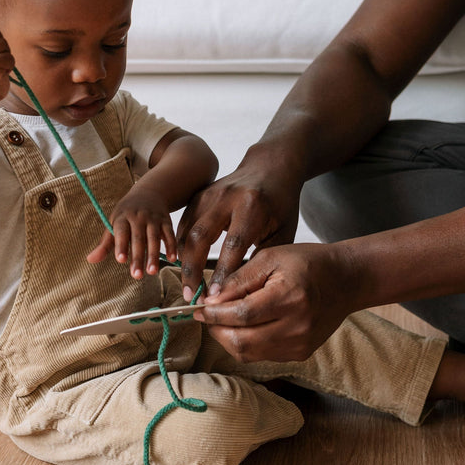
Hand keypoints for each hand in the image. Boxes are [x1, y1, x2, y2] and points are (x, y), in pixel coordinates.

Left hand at [87, 186, 176, 278]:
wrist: (149, 193)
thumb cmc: (126, 213)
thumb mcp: (113, 223)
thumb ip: (104, 244)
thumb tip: (90, 260)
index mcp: (122, 217)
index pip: (121, 232)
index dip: (121, 246)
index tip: (121, 260)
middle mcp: (138, 217)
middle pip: (138, 239)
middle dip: (138, 257)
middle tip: (137, 275)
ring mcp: (153, 219)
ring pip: (154, 238)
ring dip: (154, 255)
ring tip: (152, 272)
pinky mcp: (166, 221)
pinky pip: (169, 234)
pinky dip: (171, 246)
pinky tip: (172, 259)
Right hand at [177, 157, 301, 301]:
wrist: (270, 166)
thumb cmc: (280, 203)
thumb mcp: (283, 230)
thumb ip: (264, 258)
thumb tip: (242, 288)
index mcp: (252, 206)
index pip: (233, 245)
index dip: (223, 274)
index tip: (216, 298)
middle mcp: (226, 198)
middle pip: (200, 237)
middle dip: (192, 270)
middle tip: (192, 295)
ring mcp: (209, 194)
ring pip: (187, 232)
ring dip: (184, 261)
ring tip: (188, 285)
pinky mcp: (199, 195)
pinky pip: (184, 224)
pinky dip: (181, 246)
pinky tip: (185, 265)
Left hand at [194, 243, 355, 362]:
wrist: (346, 280)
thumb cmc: (307, 262)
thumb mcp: (270, 258)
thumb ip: (239, 280)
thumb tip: (210, 300)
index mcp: (289, 298)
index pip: (240, 315)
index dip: (213, 314)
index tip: (198, 307)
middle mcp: (296, 327)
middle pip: (241, 342)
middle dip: (216, 330)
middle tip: (206, 315)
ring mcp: (300, 345)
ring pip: (248, 353)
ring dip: (228, 338)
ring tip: (222, 319)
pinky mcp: (301, 353)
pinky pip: (262, 355)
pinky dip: (246, 343)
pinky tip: (244, 325)